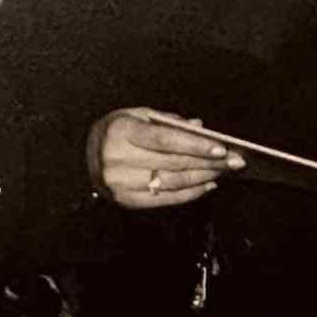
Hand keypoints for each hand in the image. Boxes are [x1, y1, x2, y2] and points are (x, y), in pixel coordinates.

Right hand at [84, 106, 243, 208]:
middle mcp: (118, 159)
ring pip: (172, 182)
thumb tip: (199, 128)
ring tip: (223, 171)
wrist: (82, 158)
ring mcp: (121, 183)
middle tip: (234, 161)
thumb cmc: (115, 132)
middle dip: (208, 162)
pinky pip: (163, 199)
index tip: (221, 148)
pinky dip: (189, 193)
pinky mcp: (125, 200)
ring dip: (203, 178)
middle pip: (173, 163)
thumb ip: (168, 122)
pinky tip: (206, 185)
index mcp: (121, 131)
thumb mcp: (137, 115)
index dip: (195, 145)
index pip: (165, 140)